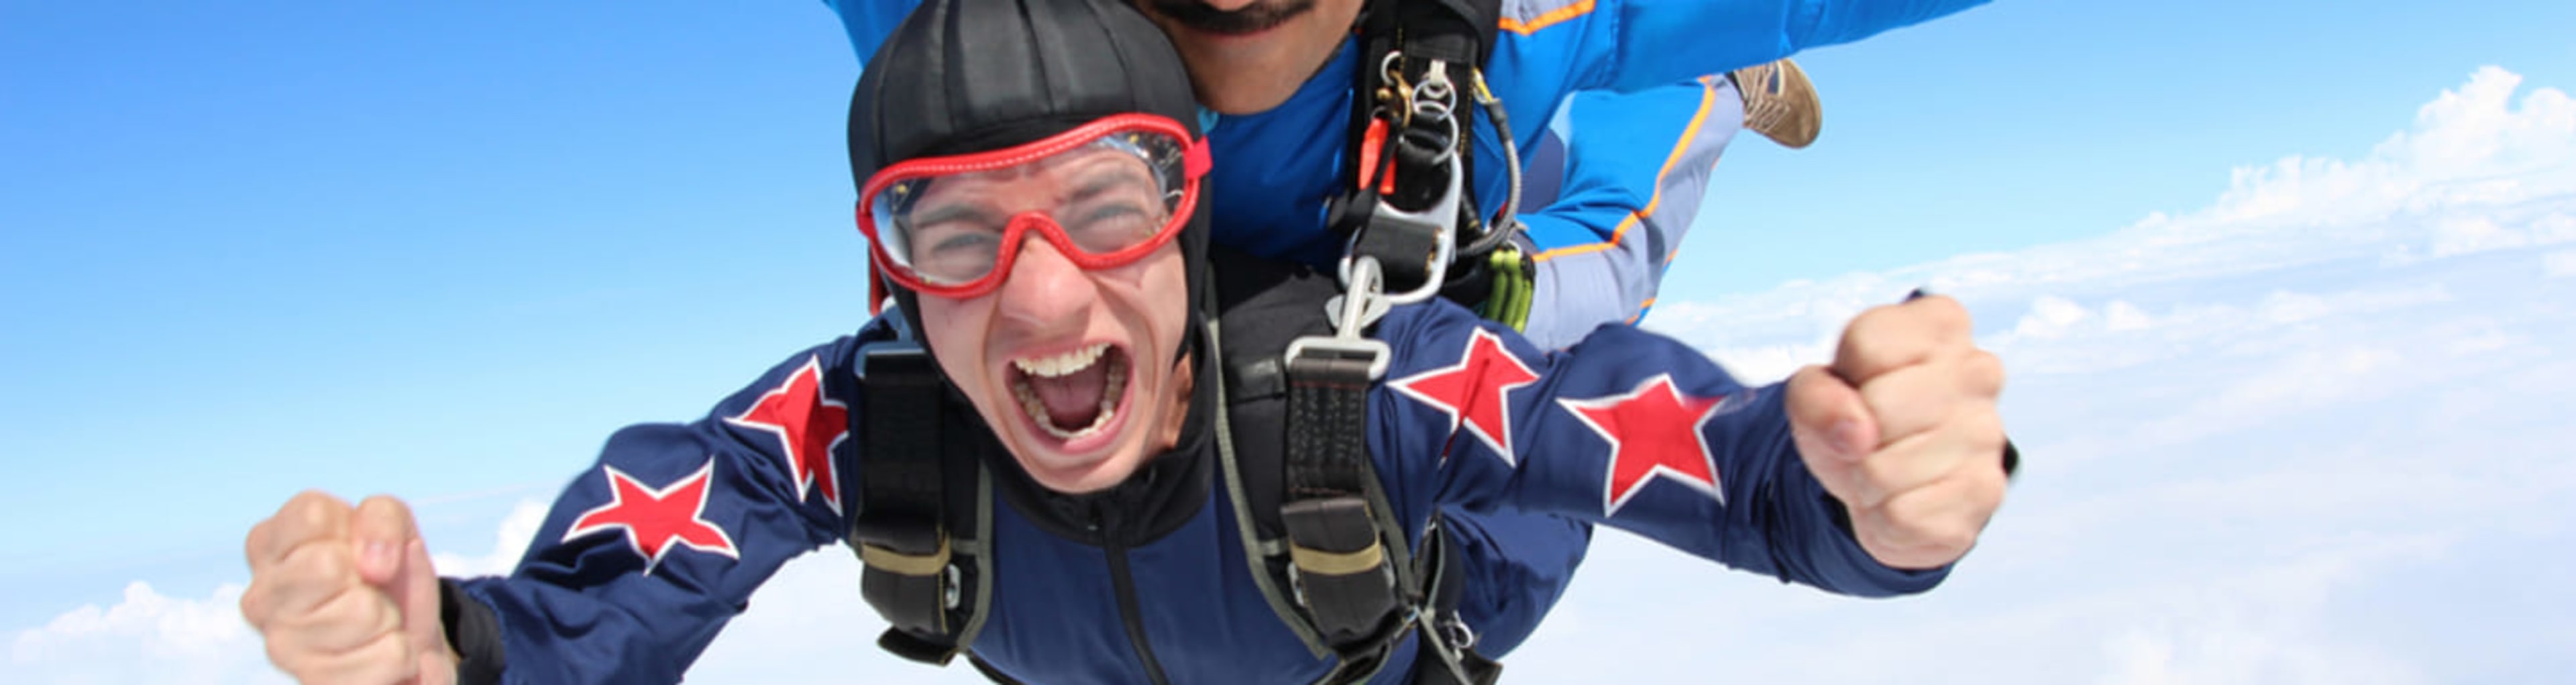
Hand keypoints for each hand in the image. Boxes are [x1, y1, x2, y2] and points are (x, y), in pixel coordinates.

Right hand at [240, 492, 456, 684]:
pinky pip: (388, 657)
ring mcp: (281, 648)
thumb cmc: (387, 571)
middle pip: (327, 566)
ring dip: (387, 615)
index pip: (312, 517)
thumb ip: (382, 516)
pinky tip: (378, 653)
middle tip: (366, 588)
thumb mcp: (392, 521)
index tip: (354, 547)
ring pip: (362, 612)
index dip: (353, 528)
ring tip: (374, 620)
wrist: (409, 634)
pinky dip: (401, 653)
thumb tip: (372, 567)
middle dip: (368, 576)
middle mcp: (261, 599)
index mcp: (267, 545)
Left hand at [1786, 294, 2008, 569]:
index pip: (1866, 345)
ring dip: (1864, 481)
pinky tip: (1904, 497)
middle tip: (1866, 437)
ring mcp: (1989, 434)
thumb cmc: (1857, 415)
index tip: (1857, 386)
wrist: (1892, 478)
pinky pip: (1901, 517)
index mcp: (1941, 324)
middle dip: (1852, 435)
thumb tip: (1856, 434)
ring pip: (1883, 470)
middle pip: (1879, 408)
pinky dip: (1884, 517)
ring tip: (1883, 466)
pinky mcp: (1985, 493)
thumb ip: (1816, 395)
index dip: (1843, 378)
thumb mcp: (1816, 390)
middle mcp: (1978, 371)